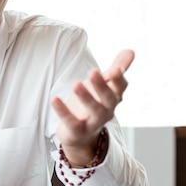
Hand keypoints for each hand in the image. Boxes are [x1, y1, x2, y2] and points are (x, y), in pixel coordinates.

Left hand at [51, 49, 134, 164]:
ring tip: (76, 83)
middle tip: (93, 71)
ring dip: (86, 97)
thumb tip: (131, 50)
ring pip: (94, 111)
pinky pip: (71, 122)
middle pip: (109, 99)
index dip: (119, 79)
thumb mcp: (102, 85)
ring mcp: (93, 122)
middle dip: (102, 85)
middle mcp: (107, 110)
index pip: (121, 88)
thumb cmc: (92, 104)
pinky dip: (63, 111)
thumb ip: (115, 69)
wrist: (80, 135)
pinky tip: (55, 99)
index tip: (116, 68)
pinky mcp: (77, 132)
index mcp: (113, 97)